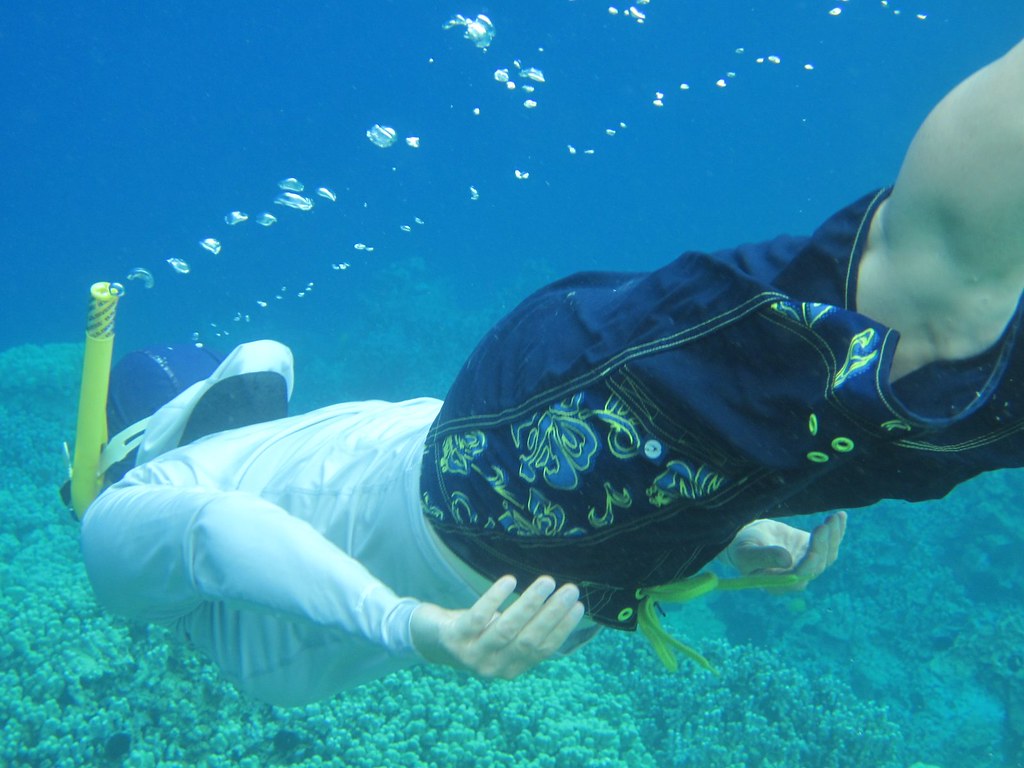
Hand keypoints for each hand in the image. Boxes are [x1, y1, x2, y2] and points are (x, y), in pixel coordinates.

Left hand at [409, 575, 584, 678]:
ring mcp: (471, 655)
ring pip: (507, 630)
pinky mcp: (453, 639)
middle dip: (552, 614)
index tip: (579, 605)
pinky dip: (495, 598)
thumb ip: (527, 632)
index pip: (543, 650)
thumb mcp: (502, 637)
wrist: (427, 639)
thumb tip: (565, 608)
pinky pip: (478, 617)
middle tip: (570, 589)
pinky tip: (509, 580)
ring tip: (548, 581)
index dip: (562, 629)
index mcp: (511, 668)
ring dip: (530, 604)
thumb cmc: (474, 633)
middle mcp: (493, 667)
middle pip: (529, 640)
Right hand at [723, 511, 846, 591]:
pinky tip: (840, 517)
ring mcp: (807, 564)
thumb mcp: (747, 553)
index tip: (815, 540)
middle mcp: (797, 578)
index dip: (811, 560)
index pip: (801, 575)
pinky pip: (829, 544)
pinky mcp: (812, 551)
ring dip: (834, 536)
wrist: (747, 540)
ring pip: (828, 555)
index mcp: (780, 583)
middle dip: (825, 543)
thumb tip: (787, 560)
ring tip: (835, 517)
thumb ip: (764, 557)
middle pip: (818, 564)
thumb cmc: (742, 549)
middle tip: (826, 523)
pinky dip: (836, 532)